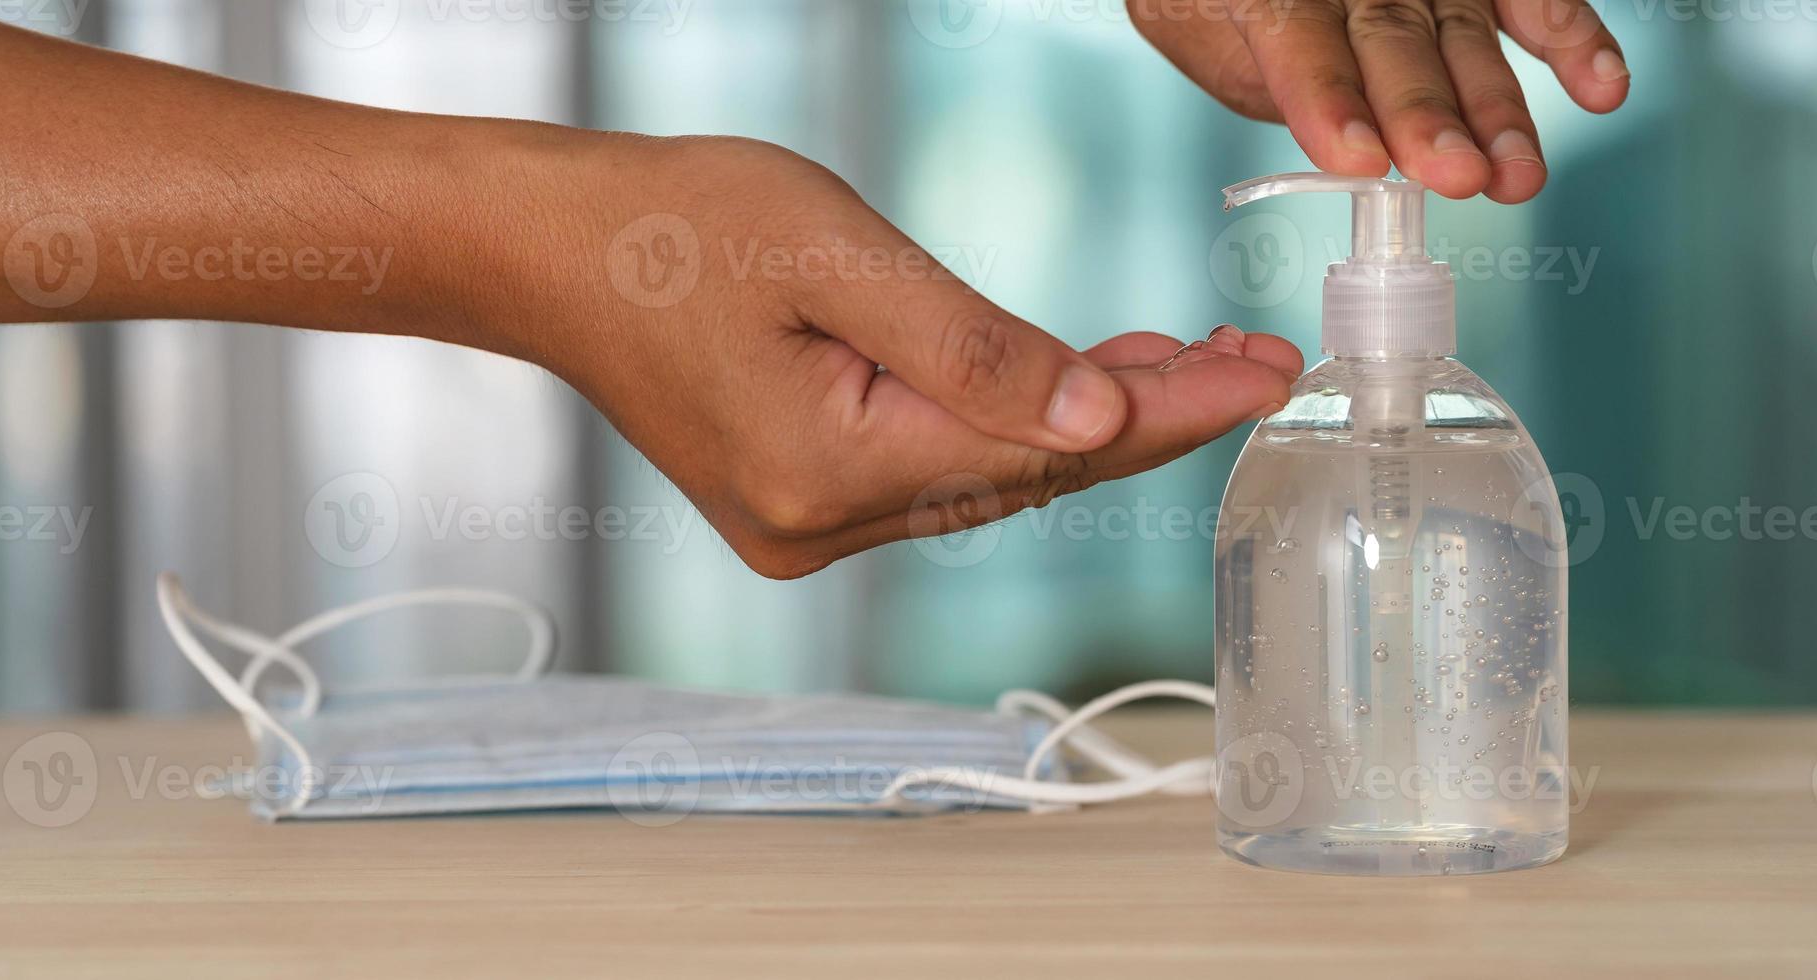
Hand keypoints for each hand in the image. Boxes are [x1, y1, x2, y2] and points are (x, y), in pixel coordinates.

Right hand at [481, 130, 1301, 577]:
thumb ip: (973, 344)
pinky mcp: (797, 505)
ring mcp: (805, 528)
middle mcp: (820, 526)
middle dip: (1143, 417)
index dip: (1169, 413)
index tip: (1266, 377)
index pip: (1045, 451)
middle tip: (1247, 362)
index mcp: (830, 470)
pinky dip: (1006, 429)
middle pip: (1025, 478)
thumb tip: (1099, 416)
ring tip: (1181, 361)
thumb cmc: (675, 227)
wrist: (550, 254)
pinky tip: (1065, 388)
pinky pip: (935, 475)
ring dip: (1080, 423)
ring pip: (984, 480)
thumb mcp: (835, 257)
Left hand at [1130, 0, 1627, 201]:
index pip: (1299, 34)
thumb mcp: (1195, 23)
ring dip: (1497, 106)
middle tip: (1456, 175)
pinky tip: (1601, 89)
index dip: (1328, 96)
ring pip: (1460, 31)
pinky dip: (1570, 36)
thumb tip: (1318, 121)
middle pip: (1392, 37)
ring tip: (1518, 175)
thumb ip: (1249, 63)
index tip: (1358, 159)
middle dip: (1426, 112)